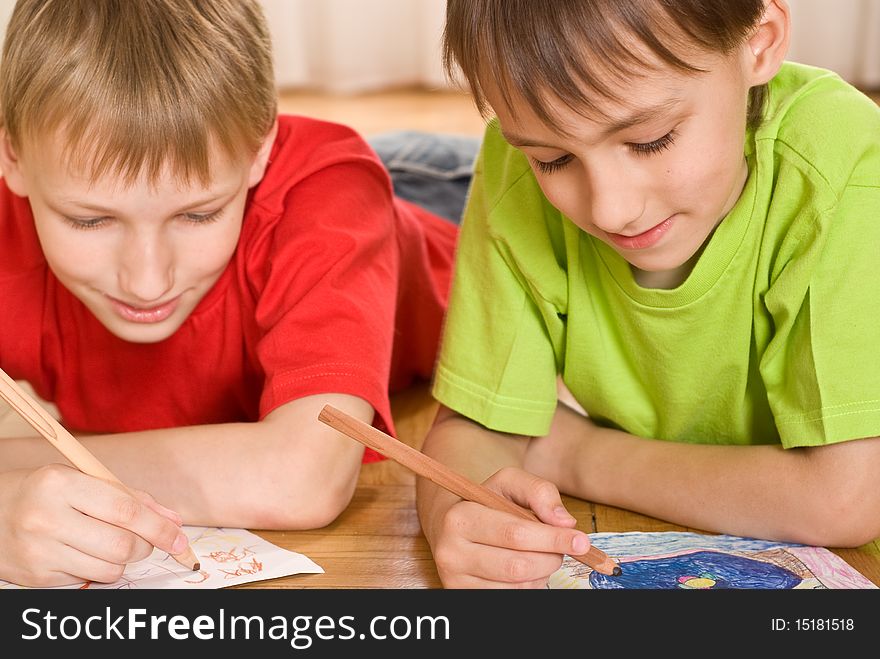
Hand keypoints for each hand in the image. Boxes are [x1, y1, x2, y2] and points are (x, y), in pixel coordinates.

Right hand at [0, 464, 188, 586]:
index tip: (179, 538)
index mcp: (61, 484)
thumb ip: (131, 497)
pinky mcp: (36, 578)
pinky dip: (96, 570)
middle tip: (144, 540)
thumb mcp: (83, 480)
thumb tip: (173, 521)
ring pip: (109, 570)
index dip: (160, 527)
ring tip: (107, 542)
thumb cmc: (45, 492)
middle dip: (145, 546)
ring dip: (122, 561)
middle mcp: (46, 519)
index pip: (126, 511)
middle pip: (122, 546)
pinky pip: (87, 581)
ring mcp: (39, 552)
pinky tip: (81, 552)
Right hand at [429, 467, 591, 587]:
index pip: (515, 534)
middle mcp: (451, 551)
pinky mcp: (461, 595)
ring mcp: (455, 578)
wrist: (451, 524)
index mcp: (460, 517)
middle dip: (551, 557)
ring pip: (518, 587)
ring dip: (541, 572)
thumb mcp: (509, 483)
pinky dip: (529, 585)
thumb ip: (538, 492)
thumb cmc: (485, 502)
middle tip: (560, 548)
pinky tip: (525, 568)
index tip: (581, 541)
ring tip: (539, 554)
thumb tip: (564, 522)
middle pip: (519, 566)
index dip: (553, 539)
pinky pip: (510, 597)